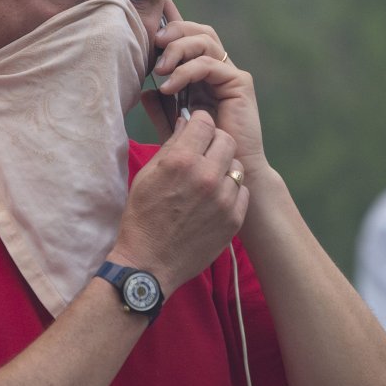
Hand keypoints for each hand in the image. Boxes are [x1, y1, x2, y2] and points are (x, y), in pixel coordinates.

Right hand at [110, 111, 248, 294]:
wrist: (150, 264)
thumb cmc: (143, 217)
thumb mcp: (147, 175)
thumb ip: (171, 146)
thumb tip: (186, 123)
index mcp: (181, 161)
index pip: (204, 121)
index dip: (198, 123)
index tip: (195, 131)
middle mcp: (207, 176)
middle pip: (226, 139)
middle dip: (214, 141)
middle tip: (204, 153)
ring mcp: (223, 199)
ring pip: (236, 165)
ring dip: (224, 167)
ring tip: (208, 180)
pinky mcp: (234, 218)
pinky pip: (242, 191)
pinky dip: (231, 191)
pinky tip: (215, 198)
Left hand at [149, 0, 266, 170]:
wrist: (228, 172)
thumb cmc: (202, 154)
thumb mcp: (173, 127)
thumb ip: (161, 109)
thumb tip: (143, 91)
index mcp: (203, 75)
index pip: (189, 38)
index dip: (174, 20)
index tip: (156, 9)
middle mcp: (219, 69)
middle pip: (199, 31)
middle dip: (173, 30)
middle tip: (153, 42)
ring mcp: (230, 74)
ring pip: (205, 41)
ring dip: (177, 50)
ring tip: (159, 70)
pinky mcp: (239, 83)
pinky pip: (210, 64)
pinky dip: (186, 70)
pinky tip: (169, 86)